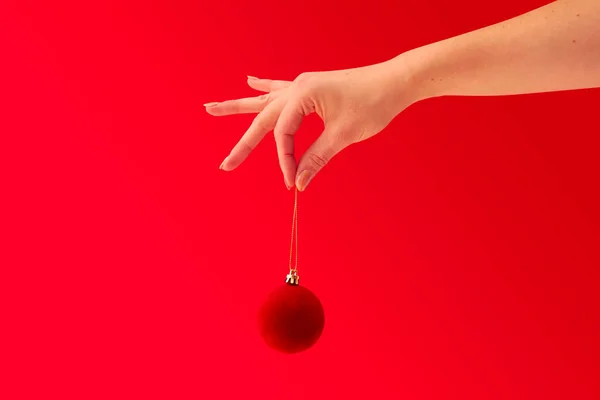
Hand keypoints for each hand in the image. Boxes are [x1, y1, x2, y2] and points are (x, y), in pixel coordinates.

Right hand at [205, 59, 415, 190]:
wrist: (394, 81)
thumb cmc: (373, 103)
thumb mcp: (344, 134)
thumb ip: (318, 157)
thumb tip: (299, 182)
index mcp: (303, 94)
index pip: (284, 135)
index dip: (286, 160)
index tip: (292, 181)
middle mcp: (297, 87)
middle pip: (263, 119)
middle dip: (242, 144)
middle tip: (224, 165)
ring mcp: (302, 85)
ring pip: (264, 101)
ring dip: (238, 107)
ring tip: (210, 109)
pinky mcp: (310, 88)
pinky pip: (279, 89)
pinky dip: (263, 88)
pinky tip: (249, 81)